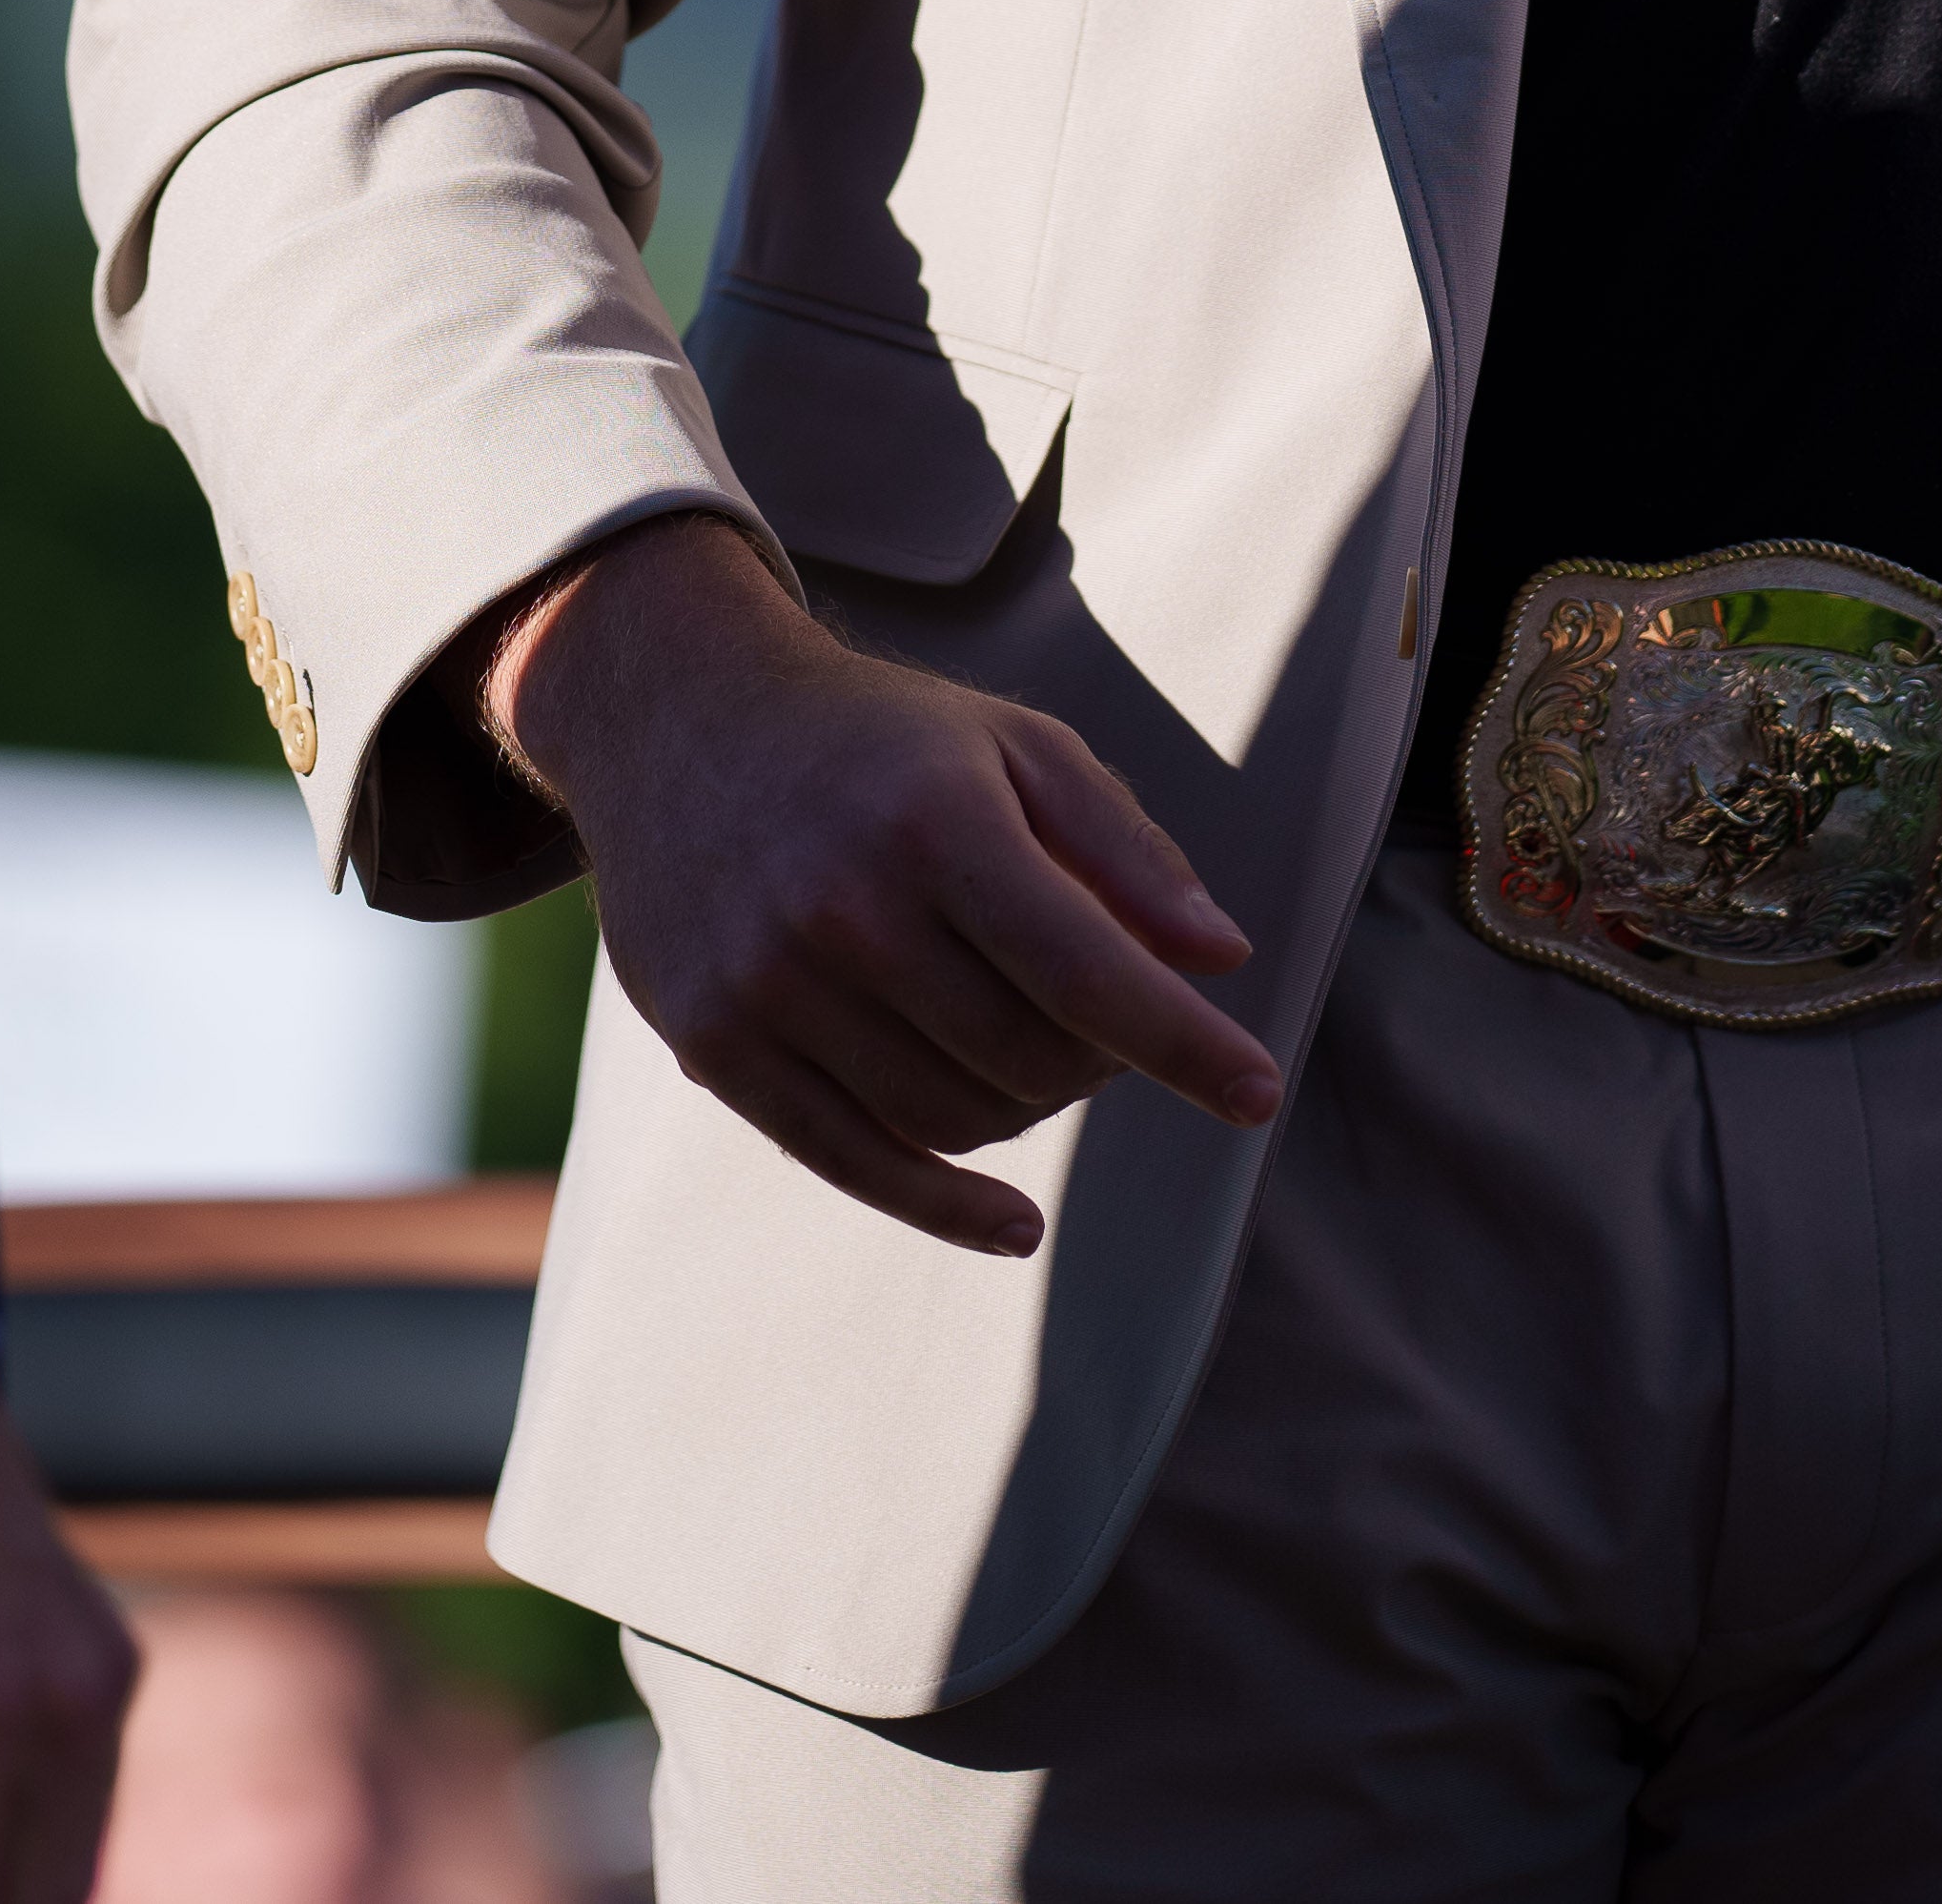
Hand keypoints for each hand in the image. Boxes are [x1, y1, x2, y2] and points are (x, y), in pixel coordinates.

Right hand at [487, 509, 1283, 1253]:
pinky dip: (945, 1205)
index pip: (1091, 973)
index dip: (1188, 1045)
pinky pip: (851, 1161)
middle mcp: (846, 909)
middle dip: (1103, 1061)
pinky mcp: (715, 1044)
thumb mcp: (1017, 745)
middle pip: (1029, 1057)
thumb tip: (1222, 960)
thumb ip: (1126, 849)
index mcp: (937, 824)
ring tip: (1043, 1053)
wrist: (680, 717)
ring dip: (1029, 1110)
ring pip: (951, 1117)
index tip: (1261, 1094)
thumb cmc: (881, 738)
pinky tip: (1015, 1224)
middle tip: (1112, 1020)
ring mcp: (769, 985)